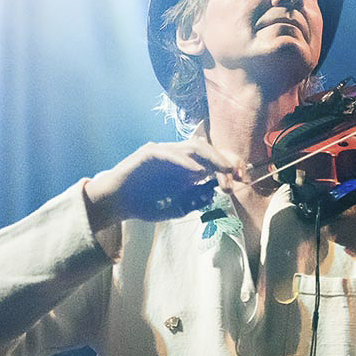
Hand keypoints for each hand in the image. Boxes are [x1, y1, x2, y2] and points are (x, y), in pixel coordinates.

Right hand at [83, 139, 243, 227]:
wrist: (116, 204)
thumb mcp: (174, 207)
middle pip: (204, 150)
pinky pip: (170, 154)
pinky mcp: (148, 153)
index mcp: (183, 167)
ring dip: (209, 159)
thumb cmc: (144, 205)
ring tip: (221, 172)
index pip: (209, 160)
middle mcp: (175, 156)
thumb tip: (212, 193)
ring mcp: (162, 152)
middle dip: (222, 162)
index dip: (225, 167)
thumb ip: (192, 201)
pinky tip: (197, 172)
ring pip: (191, 148)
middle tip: (233, 176)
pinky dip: (185, 162)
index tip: (239, 180)